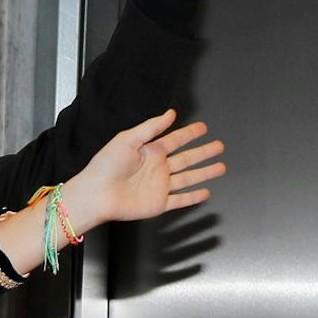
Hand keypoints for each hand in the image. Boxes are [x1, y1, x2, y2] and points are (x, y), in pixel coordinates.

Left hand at [63, 109, 225, 233]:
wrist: (96, 194)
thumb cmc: (104, 166)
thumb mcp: (127, 139)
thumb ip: (151, 127)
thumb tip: (170, 113)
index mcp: (149, 152)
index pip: (175, 140)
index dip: (190, 133)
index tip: (203, 127)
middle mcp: (156, 168)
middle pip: (187, 158)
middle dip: (204, 152)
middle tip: (219, 145)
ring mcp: (159, 186)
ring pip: (188, 178)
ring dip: (205, 172)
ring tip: (221, 166)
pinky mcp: (158, 203)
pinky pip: (180, 200)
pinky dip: (193, 197)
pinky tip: (205, 192)